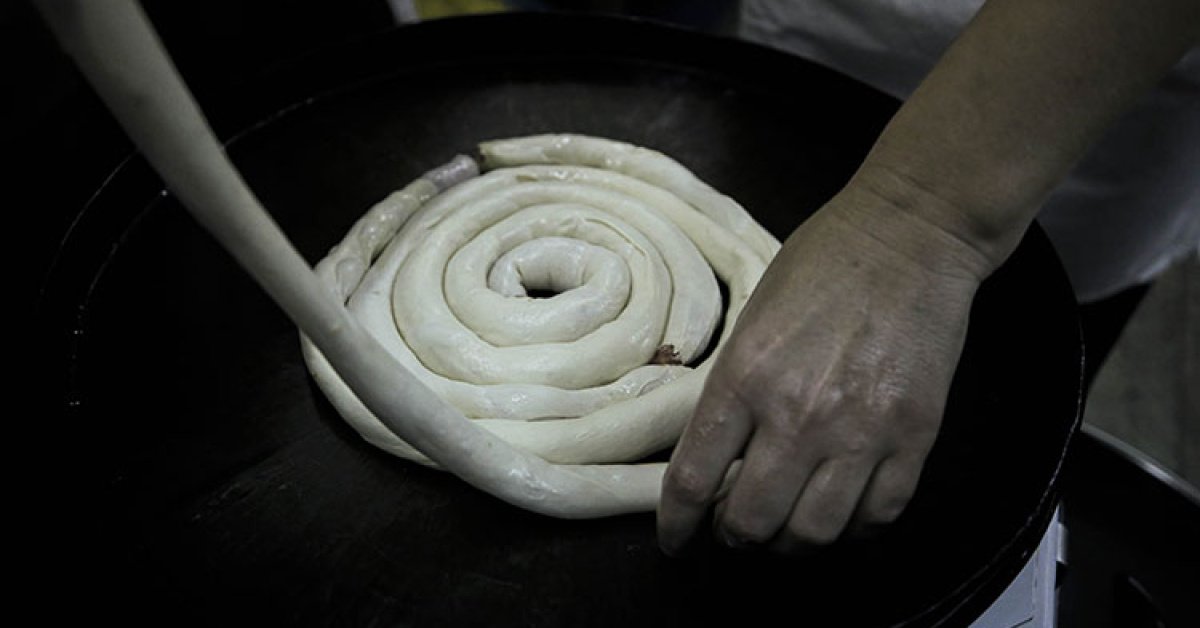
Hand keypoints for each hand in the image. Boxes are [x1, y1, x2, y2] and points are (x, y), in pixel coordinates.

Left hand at [657, 184, 990, 553]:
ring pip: (814, 534)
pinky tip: (842, 512)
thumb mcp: (750, 321)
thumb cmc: (822, 267)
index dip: (677, 525)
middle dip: (734, 538)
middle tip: (736, 528)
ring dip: (791, 543)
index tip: (675, 540)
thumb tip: (717, 461)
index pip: (693, 480)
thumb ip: (731, 393)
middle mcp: (798, 414)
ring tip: (787, 527)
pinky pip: (879, 516)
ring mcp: (861, 430)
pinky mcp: (915, 436)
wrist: (908, 237)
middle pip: (751, 523)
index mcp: (745, 377)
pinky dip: (854, 529)